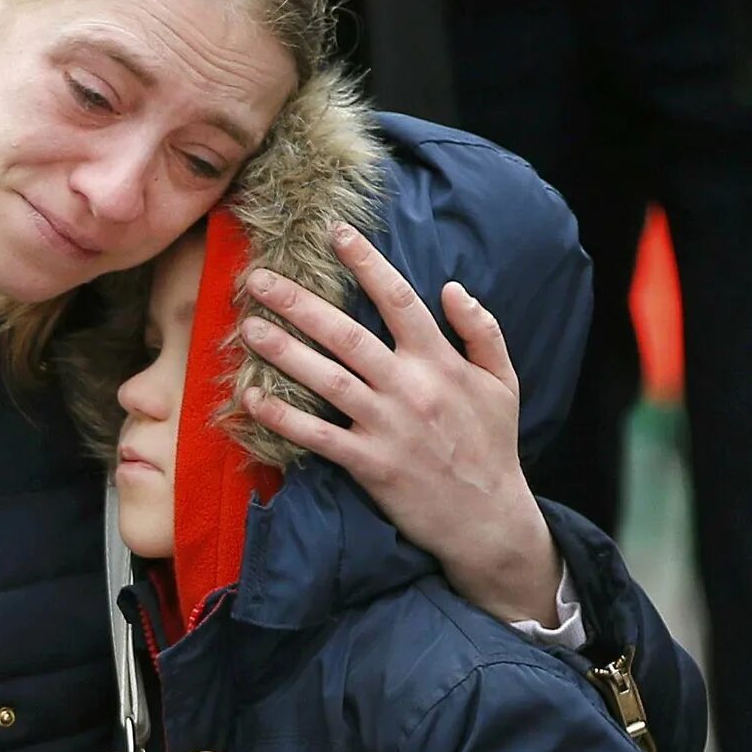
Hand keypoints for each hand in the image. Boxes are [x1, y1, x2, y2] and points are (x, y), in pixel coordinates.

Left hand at [238, 226, 562, 625]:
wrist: (489, 518)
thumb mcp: (503, 382)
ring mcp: (387, 426)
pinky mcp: (370, 464)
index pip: (398, 299)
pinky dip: (283, 419)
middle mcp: (409, 388)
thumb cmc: (493, 446)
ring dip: (283, 352)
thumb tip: (452, 288)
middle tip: (258, 279)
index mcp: (440, 361)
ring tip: (248, 328)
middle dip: (300, 303)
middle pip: (346, 334)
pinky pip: (318, 436)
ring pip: (326, 380)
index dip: (366, 263)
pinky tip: (252, 400)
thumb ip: (482, 330)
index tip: (335, 232)